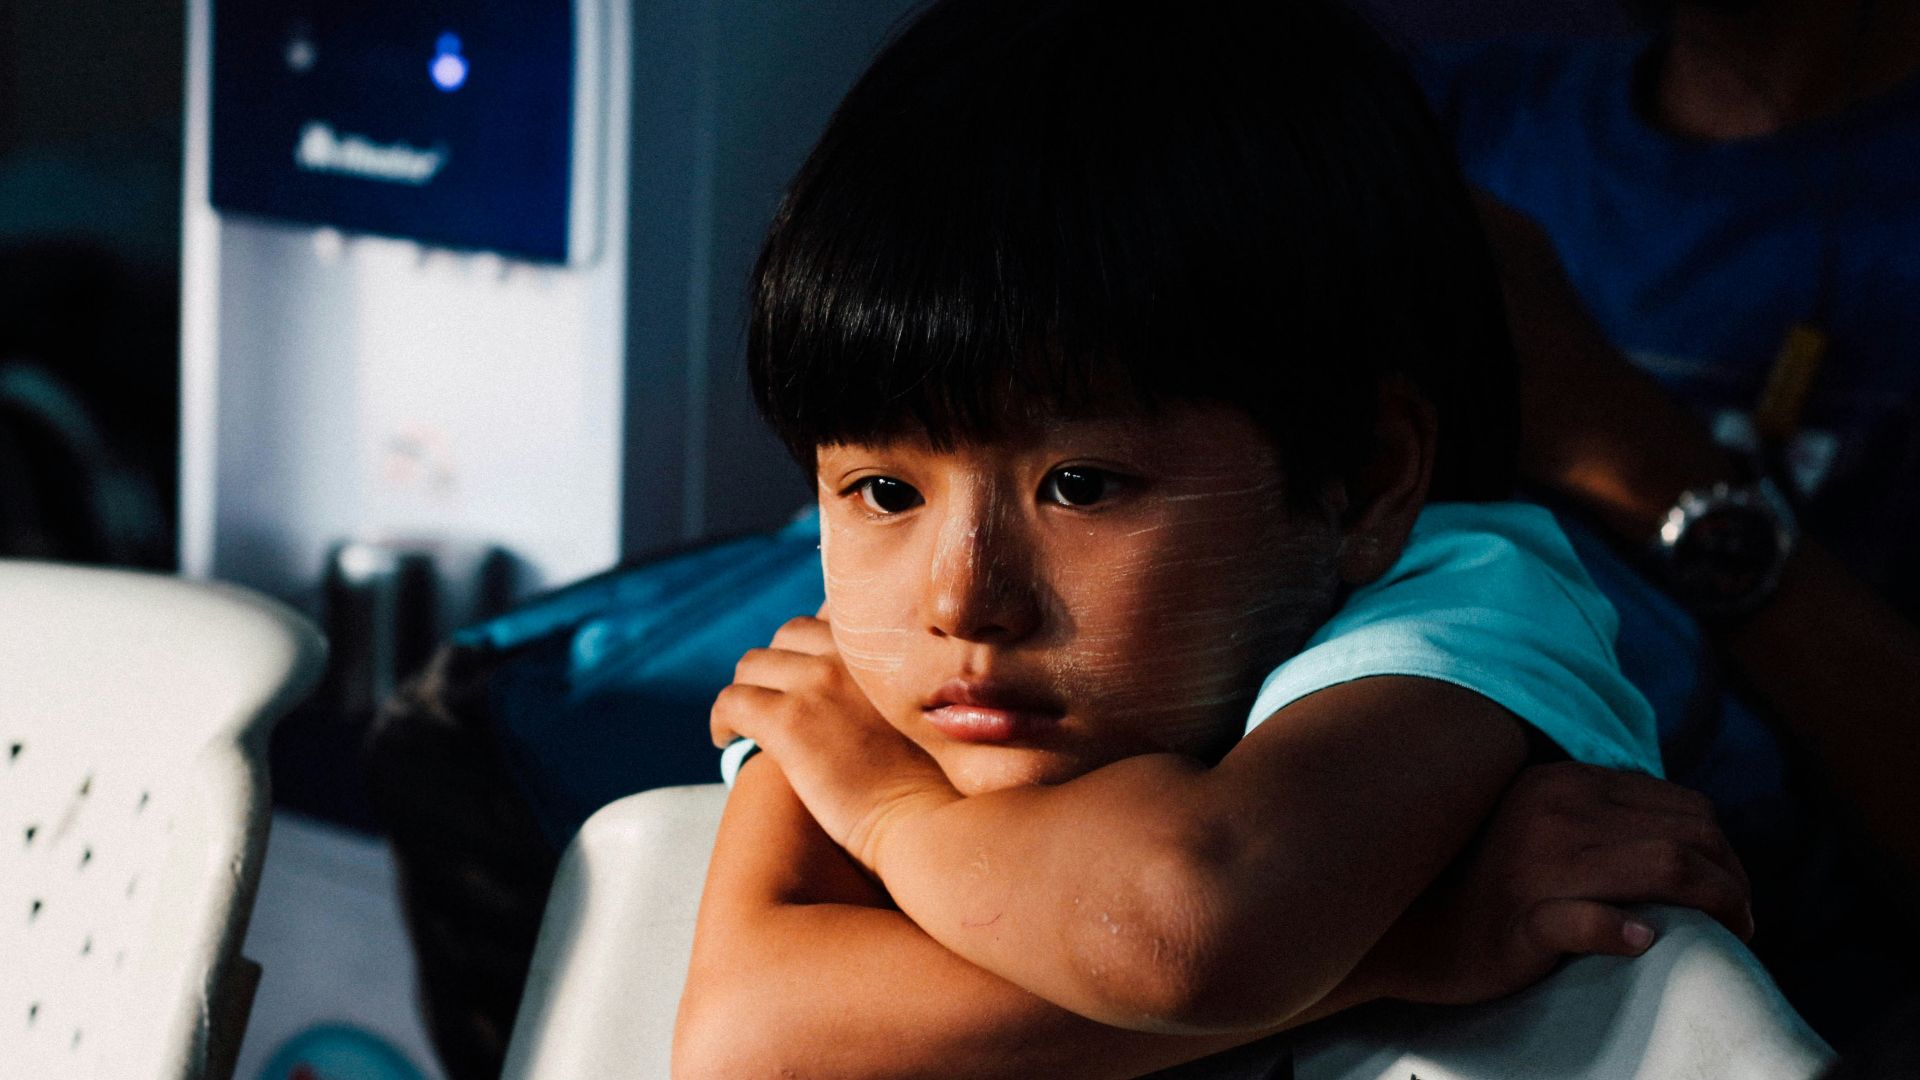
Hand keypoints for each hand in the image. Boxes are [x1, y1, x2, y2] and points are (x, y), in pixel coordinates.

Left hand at [711, 614, 956, 866]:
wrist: (929, 819)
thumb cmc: (938, 782)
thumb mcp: (929, 711)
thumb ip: (902, 685)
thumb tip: (868, 692)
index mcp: (886, 647)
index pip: (832, 616)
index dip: (812, 647)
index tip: (806, 675)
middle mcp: (851, 652)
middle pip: (788, 635)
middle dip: (775, 666)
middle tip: (772, 701)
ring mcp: (818, 682)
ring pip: (752, 666)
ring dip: (747, 690)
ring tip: (746, 723)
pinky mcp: (788, 721)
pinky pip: (732, 702)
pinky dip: (723, 720)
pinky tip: (727, 741)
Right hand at [1362, 761, 1753, 1005]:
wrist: (1409, 929)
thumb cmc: (1488, 884)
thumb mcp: (1542, 826)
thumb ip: (1599, 816)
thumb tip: (1687, 835)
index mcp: (1564, 783)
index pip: (1683, 805)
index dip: (1726, 851)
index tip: (1735, 892)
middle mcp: (1556, 811)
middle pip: (1688, 835)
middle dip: (1735, 881)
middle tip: (1744, 922)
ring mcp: (1537, 864)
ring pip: (1665, 869)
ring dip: (1717, 906)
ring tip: (1730, 936)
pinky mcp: (1522, 918)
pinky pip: (1588, 921)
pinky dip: (1623, 931)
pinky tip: (1643, 942)